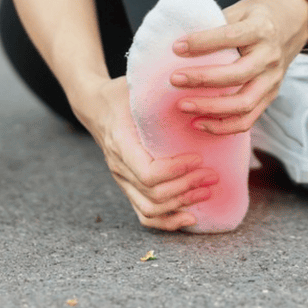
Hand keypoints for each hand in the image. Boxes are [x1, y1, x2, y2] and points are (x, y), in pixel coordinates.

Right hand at [72, 76, 219, 230]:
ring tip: (208, 190)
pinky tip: (191, 217)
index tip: (197, 157)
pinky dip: (168, 222)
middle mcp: (119, 166)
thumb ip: (161, 90)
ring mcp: (122, 180)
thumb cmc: (121, 94)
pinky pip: (144, 215)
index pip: (148, 172)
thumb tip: (198, 85)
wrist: (94, 106)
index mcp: (121, 142)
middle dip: (188, 187)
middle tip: (212, 174)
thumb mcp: (137, 87)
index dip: (176, 171)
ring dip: (183, 203)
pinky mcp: (128, 187)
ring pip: (151, 209)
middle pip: (154, 194)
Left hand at [169, 0, 307, 134]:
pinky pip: (248, 119)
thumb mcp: (241, 9)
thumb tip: (181, 42)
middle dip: (203, 79)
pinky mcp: (271, 96)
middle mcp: (269, 57)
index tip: (176, 47)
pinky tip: (199, 123)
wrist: (294, 24)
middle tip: (175, 79)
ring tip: (183, 106)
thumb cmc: (260, 16)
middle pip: (237, 75)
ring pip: (244, 103)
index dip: (202, 43)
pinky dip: (223, 126)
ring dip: (211, 108)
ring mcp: (273, 80)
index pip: (230, 37)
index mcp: (261, 30)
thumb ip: (217, 24)